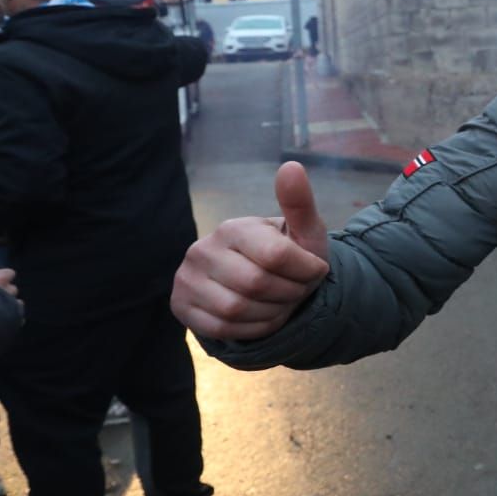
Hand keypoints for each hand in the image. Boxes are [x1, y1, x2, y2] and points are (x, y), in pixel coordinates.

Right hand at [170, 162, 329, 340]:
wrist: (265, 285)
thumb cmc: (289, 256)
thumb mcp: (304, 232)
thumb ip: (299, 203)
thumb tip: (292, 166)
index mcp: (234, 228)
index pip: (276, 255)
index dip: (306, 271)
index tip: (315, 271)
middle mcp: (202, 250)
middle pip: (257, 285)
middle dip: (289, 294)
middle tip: (297, 290)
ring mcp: (186, 279)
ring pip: (237, 310)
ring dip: (272, 313)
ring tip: (280, 302)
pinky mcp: (180, 306)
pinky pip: (222, 329)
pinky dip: (251, 329)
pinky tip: (262, 317)